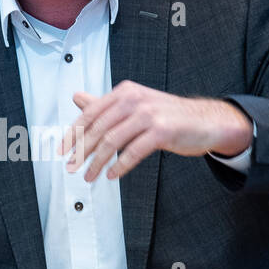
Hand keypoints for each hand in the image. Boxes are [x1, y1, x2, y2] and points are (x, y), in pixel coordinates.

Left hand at [60, 82, 251, 180]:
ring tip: (90, 176)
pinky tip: (112, 175)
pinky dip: (119, 166)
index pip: (91, 113)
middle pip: (99, 128)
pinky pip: (133, 152)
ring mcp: (149, 114)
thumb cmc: (168, 115)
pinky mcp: (162, 130)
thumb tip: (77, 98)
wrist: (206, 121)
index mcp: (125, 92)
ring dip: (97, 162)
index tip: (62, 150)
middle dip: (81, 151)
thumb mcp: (135, 104)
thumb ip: (106, 104)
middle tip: (72, 167)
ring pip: (112, 141)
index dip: (73, 133)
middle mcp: (135, 99)